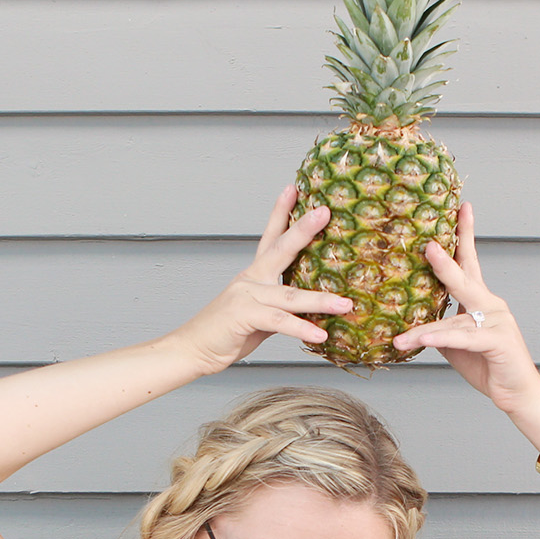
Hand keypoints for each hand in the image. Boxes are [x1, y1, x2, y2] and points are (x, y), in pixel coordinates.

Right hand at [169, 186, 353, 374]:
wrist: (193, 349)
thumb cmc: (226, 333)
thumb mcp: (259, 317)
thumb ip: (283, 309)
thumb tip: (311, 313)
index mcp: (254, 276)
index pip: (270, 238)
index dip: (281, 212)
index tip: (294, 189)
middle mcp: (250, 280)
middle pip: (281, 249)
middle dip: (303, 229)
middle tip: (323, 211)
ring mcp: (246, 296)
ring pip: (290, 294)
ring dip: (321, 300)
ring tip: (346, 304)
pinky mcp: (244, 316)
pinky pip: (279, 321)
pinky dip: (301, 328)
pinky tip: (320, 333)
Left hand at [393, 203, 539, 412]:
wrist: (518, 394)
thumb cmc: (489, 367)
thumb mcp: (456, 345)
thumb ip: (439, 328)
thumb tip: (411, 321)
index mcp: (481, 302)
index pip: (470, 262)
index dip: (465, 235)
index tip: (461, 208)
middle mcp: (492, 306)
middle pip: (466, 276)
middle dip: (446, 259)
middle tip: (428, 244)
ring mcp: (497, 322)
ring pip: (456, 319)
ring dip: (424, 328)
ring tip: (401, 335)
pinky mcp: (498, 342)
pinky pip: (464, 339)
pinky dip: (442, 339)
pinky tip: (422, 340)